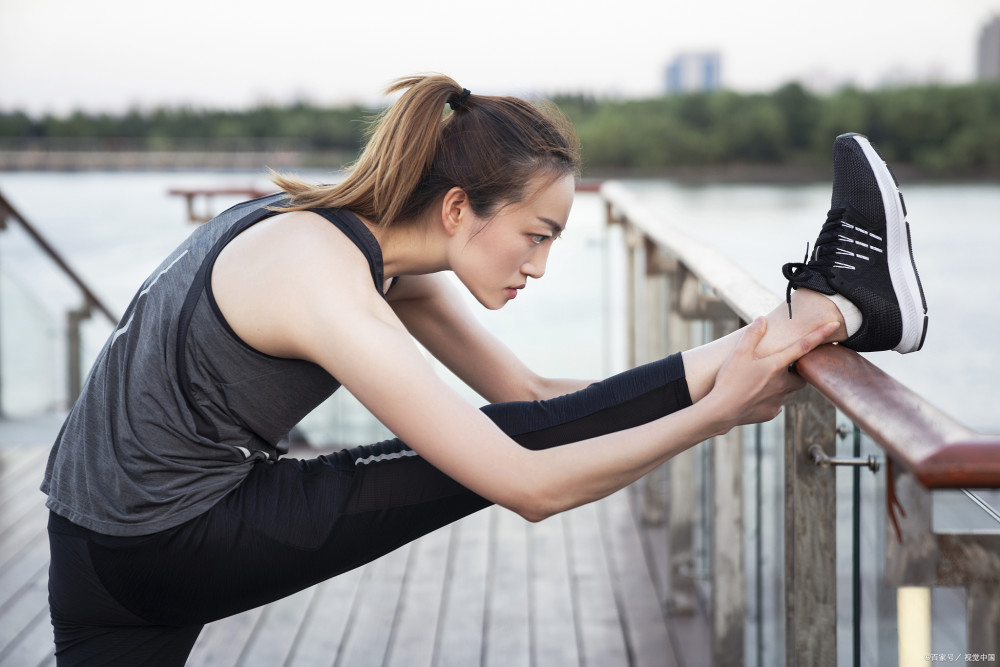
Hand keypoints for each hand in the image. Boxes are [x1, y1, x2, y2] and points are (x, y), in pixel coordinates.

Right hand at [707, 317, 838, 429]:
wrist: (721, 412)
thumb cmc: (729, 381)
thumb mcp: (738, 353)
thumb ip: (752, 335)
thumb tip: (761, 319)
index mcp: (776, 365)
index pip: (803, 346)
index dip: (820, 334)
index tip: (835, 324)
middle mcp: (782, 383)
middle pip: (799, 375)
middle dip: (795, 371)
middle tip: (779, 367)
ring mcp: (778, 400)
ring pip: (788, 391)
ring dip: (782, 385)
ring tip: (762, 383)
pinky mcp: (771, 413)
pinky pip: (777, 404)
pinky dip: (770, 399)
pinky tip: (755, 397)